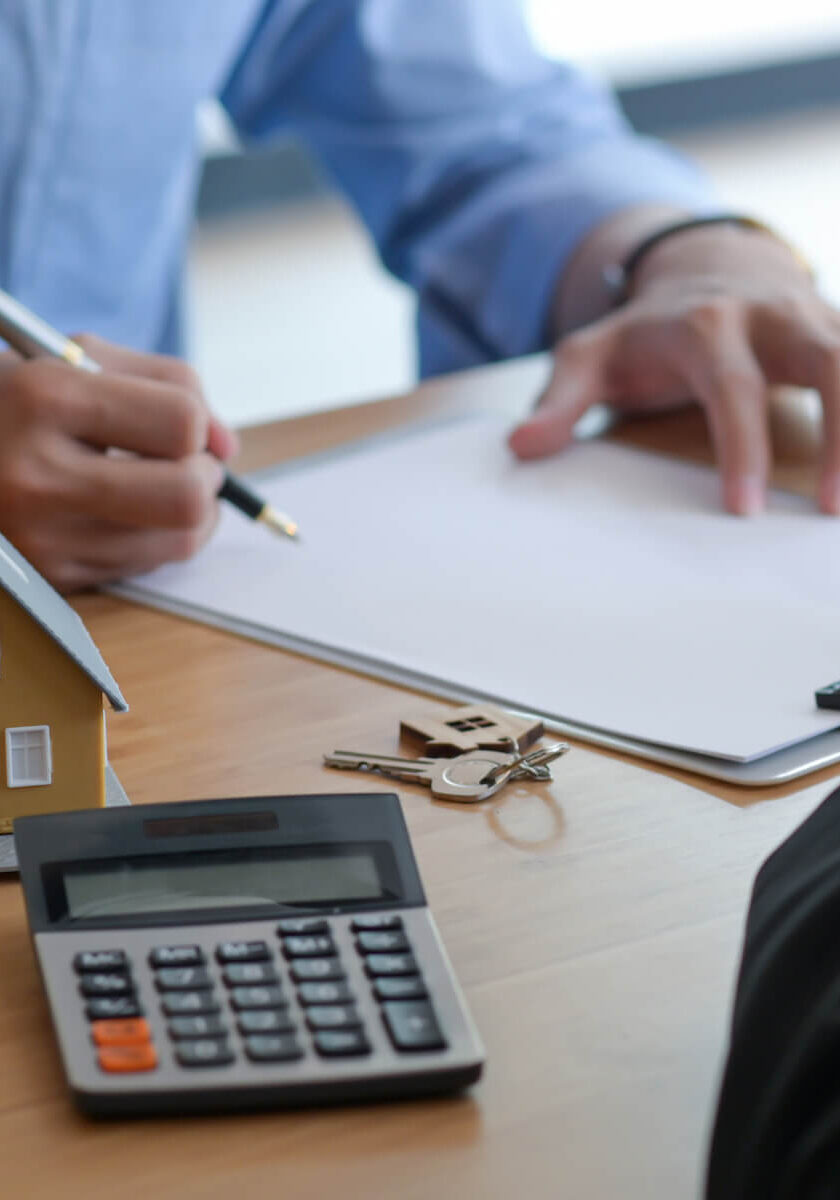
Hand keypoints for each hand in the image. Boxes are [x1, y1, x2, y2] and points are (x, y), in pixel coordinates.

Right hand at [0, 335, 238, 590]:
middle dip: (206, 476)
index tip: (184, 424)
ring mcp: (42, 536)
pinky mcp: (52, 577)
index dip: (199, 423)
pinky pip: (146, 566)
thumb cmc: (18, 401)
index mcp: (43, 399)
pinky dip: (155, 538)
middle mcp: (37, 475)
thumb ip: (169, 383)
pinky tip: (128, 513)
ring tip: (163, 485)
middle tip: (190, 463)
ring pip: (179, 541)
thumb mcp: (75, 358)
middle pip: (187, 496)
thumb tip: (229, 447)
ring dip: (192, 513)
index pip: (180, 422)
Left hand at [508, 220, 838, 513]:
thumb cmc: (645, 330)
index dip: (741, 448)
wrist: (706, 267)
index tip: (744, 509)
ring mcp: (815, 319)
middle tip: (834, 507)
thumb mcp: (590, 356)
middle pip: (828, 362)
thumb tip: (520, 448)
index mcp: (706, 327)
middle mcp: (770, 316)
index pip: (730, 388)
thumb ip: (559, 401)